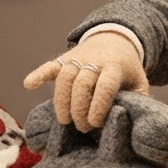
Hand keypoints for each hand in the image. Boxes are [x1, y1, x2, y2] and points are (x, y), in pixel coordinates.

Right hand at [23, 32, 148, 130]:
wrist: (115, 40)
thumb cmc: (127, 70)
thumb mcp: (138, 83)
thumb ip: (137, 101)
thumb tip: (131, 125)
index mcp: (115, 67)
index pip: (106, 85)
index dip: (99, 105)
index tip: (95, 123)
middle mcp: (95, 60)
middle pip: (82, 83)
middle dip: (79, 108)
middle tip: (81, 128)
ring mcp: (78, 58)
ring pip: (65, 76)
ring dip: (62, 100)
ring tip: (65, 121)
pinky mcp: (64, 58)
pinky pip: (49, 65)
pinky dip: (39, 74)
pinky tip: (29, 85)